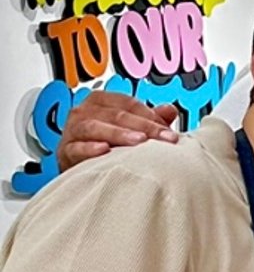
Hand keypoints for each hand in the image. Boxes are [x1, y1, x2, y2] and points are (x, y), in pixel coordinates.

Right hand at [56, 91, 180, 169]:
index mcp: (100, 101)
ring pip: (95, 127)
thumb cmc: (107, 145)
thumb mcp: (129, 129)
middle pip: (116, 115)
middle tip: (165, 139)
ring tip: (139, 141)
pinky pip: (76, 148)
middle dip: (144, 127)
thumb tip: (170, 110)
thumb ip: (149, 119)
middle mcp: (84, 111)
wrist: (80, 169)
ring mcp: (72, 130)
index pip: (129, 104)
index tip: (170, 132)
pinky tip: (104, 150)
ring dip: (118, 134)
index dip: (151, 116)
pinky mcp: (65, 151)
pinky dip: (89, 149)